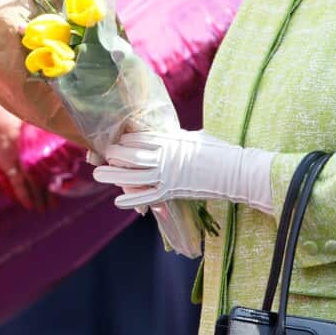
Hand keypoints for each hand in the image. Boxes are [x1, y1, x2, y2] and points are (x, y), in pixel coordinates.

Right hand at [0, 79, 49, 210]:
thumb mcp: (19, 109)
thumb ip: (33, 117)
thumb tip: (48, 119)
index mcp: (37, 132)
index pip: (54, 153)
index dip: (61, 167)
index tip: (67, 177)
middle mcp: (33, 146)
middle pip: (46, 170)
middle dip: (52, 187)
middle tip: (58, 200)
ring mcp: (20, 155)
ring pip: (35, 179)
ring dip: (41, 195)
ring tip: (47, 208)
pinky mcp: (5, 161)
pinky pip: (17, 182)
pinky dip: (24, 194)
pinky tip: (29, 206)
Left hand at [91, 130, 274, 213]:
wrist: (235, 171)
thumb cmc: (218, 150)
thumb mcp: (195, 136)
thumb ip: (176, 136)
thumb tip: (166, 134)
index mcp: (171, 140)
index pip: (139, 138)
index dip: (124, 140)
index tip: (116, 141)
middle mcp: (166, 157)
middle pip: (131, 155)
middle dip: (114, 155)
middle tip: (103, 155)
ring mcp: (168, 176)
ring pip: (133, 176)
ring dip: (114, 175)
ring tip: (99, 173)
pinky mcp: (173, 192)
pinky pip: (147, 197)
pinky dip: (131, 200)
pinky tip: (118, 200)